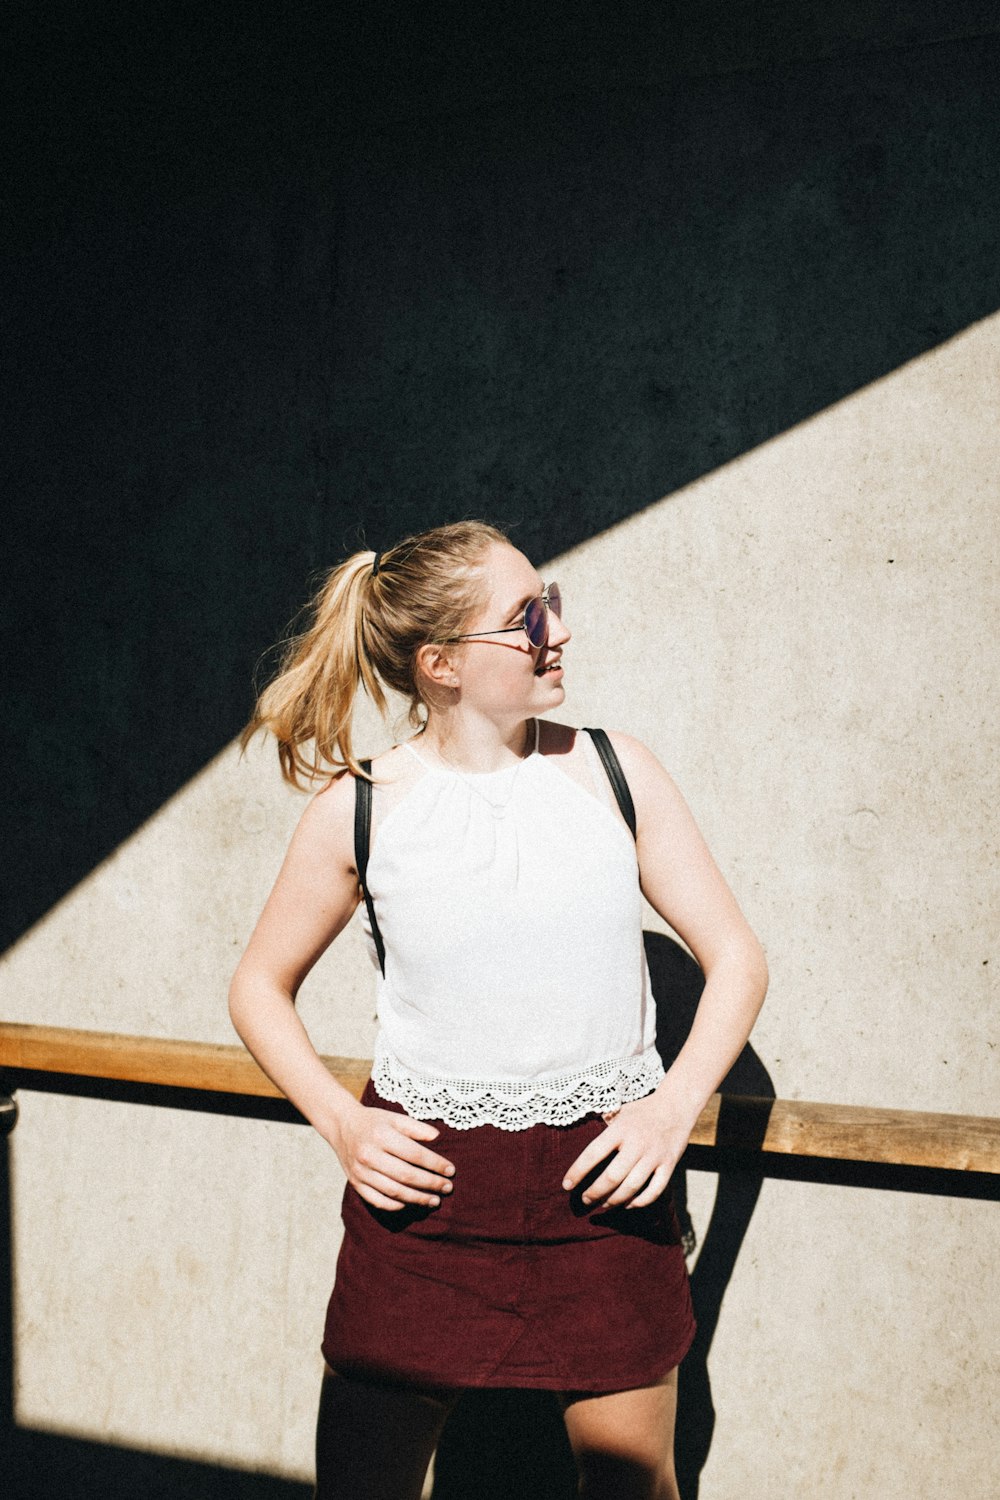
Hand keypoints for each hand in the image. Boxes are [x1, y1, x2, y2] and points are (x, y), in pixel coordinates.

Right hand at [330, 1102, 455, 1211]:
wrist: (342, 1126)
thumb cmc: (374, 1121)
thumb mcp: (395, 1118)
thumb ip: (416, 1127)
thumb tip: (438, 1138)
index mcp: (381, 1136)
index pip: (414, 1154)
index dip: (435, 1164)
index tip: (451, 1171)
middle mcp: (369, 1155)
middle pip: (406, 1175)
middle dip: (430, 1184)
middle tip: (448, 1188)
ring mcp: (361, 1172)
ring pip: (393, 1192)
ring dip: (417, 1199)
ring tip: (434, 1200)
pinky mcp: (355, 1183)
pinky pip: (377, 1201)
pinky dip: (396, 1205)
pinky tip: (410, 1204)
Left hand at [561, 1093, 693, 1209]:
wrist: (676, 1105)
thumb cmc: (642, 1109)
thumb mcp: (619, 1110)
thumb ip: (602, 1125)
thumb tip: (579, 1133)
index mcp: (620, 1129)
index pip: (593, 1153)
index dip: (578, 1171)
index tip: (566, 1185)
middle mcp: (637, 1143)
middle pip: (612, 1177)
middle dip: (595, 1192)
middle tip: (585, 1199)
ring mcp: (654, 1156)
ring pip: (632, 1187)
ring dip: (614, 1200)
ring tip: (603, 1205)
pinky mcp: (669, 1165)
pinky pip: (655, 1190)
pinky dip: (641, 1201)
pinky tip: (628, 1204)